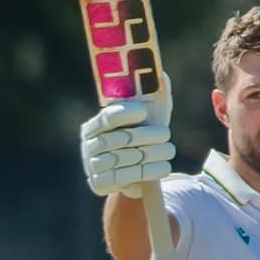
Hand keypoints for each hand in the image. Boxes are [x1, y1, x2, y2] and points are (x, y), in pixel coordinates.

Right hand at [79, 77, 174, 197]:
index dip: (123, 113)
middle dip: (145, 136)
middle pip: (117, 139)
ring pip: (123, 159)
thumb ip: (155, 95)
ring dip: (150, 154)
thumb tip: (161, 76)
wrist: (137, 173)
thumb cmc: (143, 137)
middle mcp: (89, 145)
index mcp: (95, 125)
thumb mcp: (151, 116)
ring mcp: (92, 166)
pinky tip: (164, 166)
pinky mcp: (99, 184)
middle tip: (166, 134)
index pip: (106, 117)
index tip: (143, 111)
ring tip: (170, 150)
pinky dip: (147, 172)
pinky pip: (124, 178)